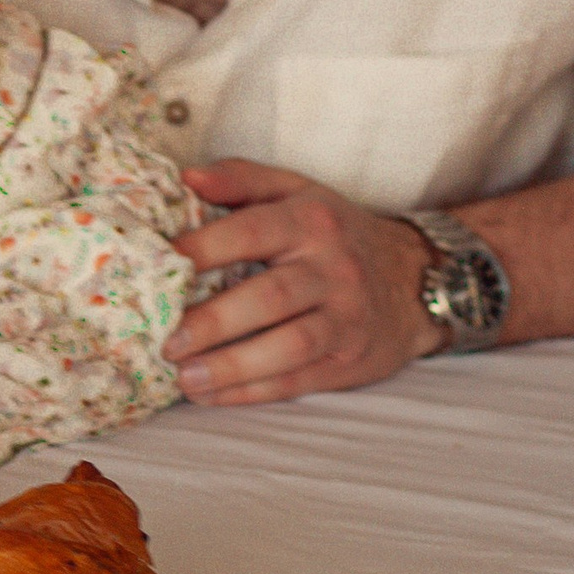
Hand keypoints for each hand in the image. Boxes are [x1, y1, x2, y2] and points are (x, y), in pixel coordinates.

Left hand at [166, 160, 441, 405]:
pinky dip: (251, 392)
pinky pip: (298, 380)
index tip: (159, 266)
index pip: (253, 231)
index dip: (205, 248)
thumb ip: (241, 179)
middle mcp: (333, 268)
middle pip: (270, 297)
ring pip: (289, 346)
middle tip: (166, 340)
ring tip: (184, 377)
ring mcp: (346, 317)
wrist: (414, 279)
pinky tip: (210, 396)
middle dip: (215, 322)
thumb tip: (187, 177)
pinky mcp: (349, 360)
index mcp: (311, 220)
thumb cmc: (335, 234)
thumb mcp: (297, 192)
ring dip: (233, 367)